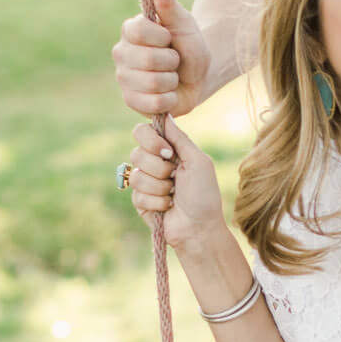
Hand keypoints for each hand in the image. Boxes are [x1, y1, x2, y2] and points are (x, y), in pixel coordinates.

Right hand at [113, 0, 210, 116]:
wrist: (199, 75)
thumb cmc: (189, 45)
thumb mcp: (184, 23)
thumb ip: (169, 3)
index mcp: (130, 30)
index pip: (140, 32)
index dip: (163, 37)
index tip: (169, 38)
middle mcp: (121, 53)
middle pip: (148, 60)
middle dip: (172, 61)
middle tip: (174, 60)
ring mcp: (124, 79)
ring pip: (152, 83)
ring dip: (172, 81)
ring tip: (172, 76)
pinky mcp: (131, 101)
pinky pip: (152, 104)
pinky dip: (169, 99)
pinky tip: (169, 93)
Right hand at [127, 120, 225, 254]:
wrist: (199, 227)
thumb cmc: (204, 194)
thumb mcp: (198, 161)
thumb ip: (180, 138)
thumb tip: (165, 114)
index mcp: (168, 150)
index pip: (143, 131)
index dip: (151, 140)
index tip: (168, 152)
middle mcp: (154, 163)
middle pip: (137, 152)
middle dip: (159, 168)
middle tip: (175, 177)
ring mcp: (145, 182)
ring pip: (137, 175)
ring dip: (160, 187)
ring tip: (174, 194)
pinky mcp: (140, 201)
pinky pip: (138, 194)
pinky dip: (157, 201)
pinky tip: (168, 206)